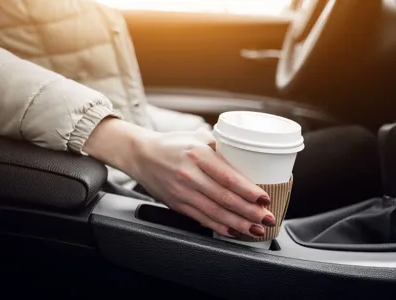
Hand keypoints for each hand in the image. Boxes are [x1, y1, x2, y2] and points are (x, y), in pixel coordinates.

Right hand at [131, 128, 275, 237]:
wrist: (142, 155)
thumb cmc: (172, 144)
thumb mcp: (198, 136)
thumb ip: (221, 146)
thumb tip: (249, 157)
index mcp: (197, 154)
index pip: (227, 176)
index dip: (248, 190)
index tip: (264, 198)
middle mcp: (189, 174)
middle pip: (224, 198)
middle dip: (249, 211)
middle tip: (267, 218)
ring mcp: (182, 192)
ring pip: (214, 212)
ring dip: (238, 223)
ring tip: (255, 229)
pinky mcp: (177, 204)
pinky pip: (200, 218)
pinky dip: (218, 227)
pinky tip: (232, 231)